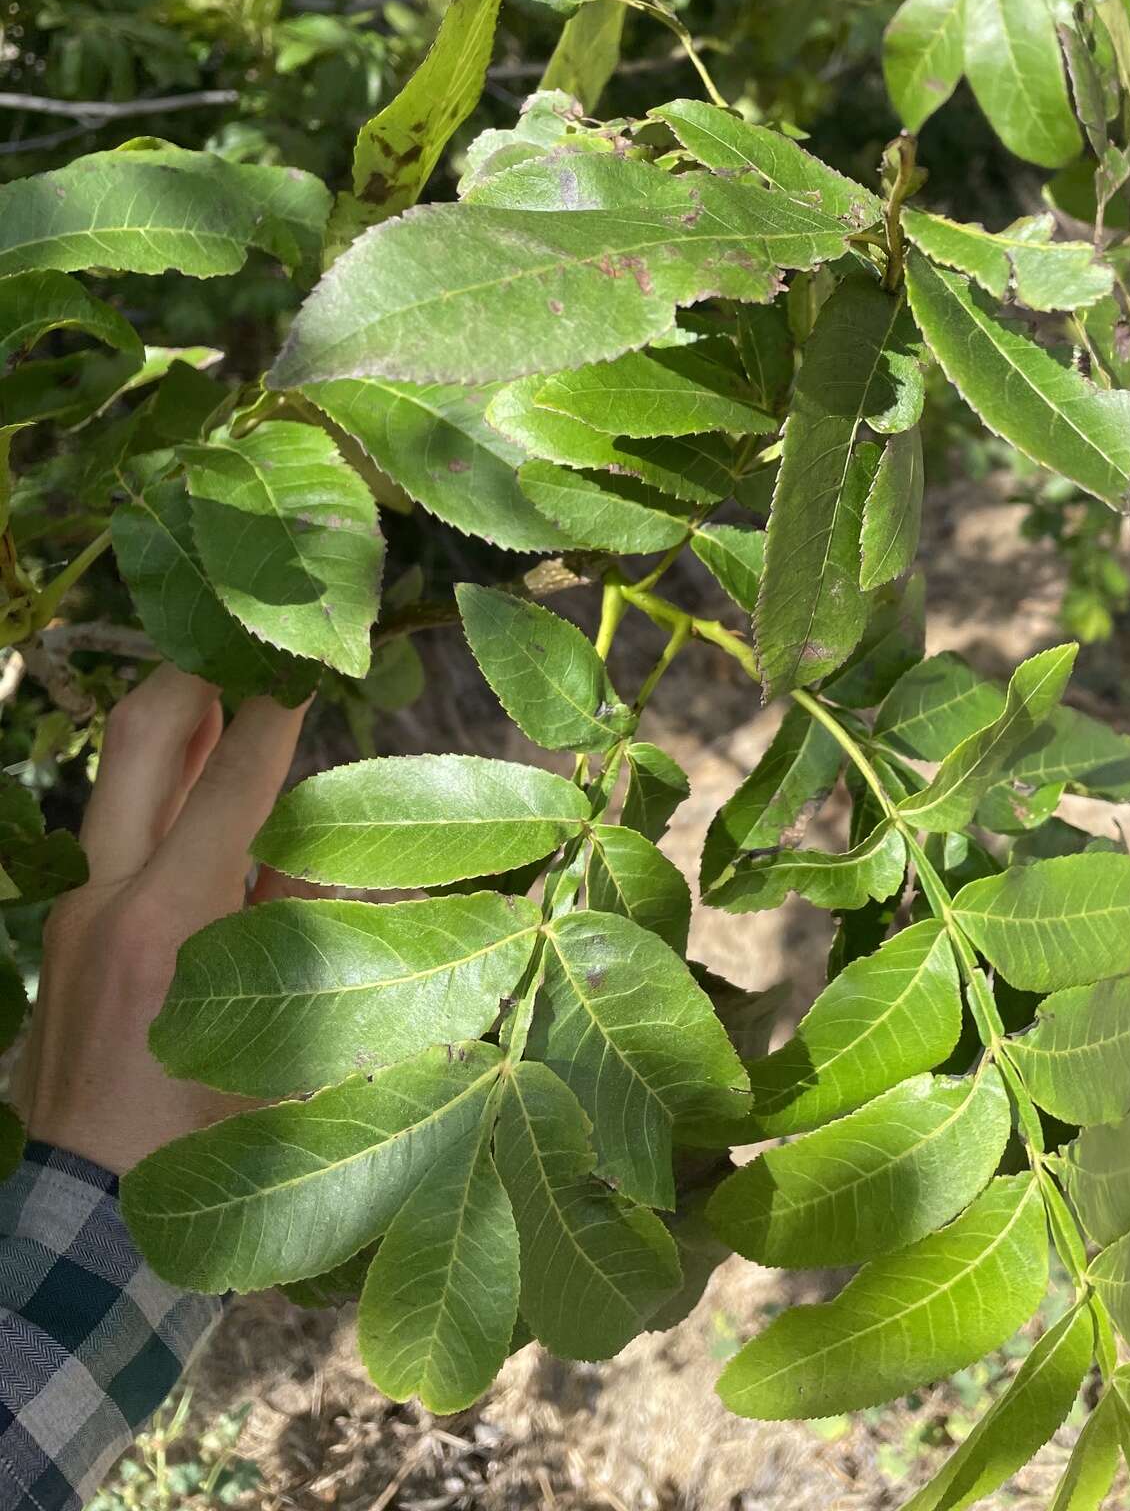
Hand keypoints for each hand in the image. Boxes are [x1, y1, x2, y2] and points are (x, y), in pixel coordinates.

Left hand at [15, 665, 312, 1175]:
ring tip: (225, 710)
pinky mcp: (59, 945)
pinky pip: (114, 847)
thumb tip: (319, 850)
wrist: (88, 1232)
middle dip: (192, 679)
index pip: (234, 779)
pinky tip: (202, 819)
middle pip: (140, 740)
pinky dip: (159, 812)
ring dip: (172, 740)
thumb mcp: (290, 1040)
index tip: (303, 665)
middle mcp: (107, 902)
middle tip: (239, 649)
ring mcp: (71, 920)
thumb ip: (301, 929)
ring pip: (117, 786)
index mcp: (172, 924)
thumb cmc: (213, 1154)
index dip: (275, 711)